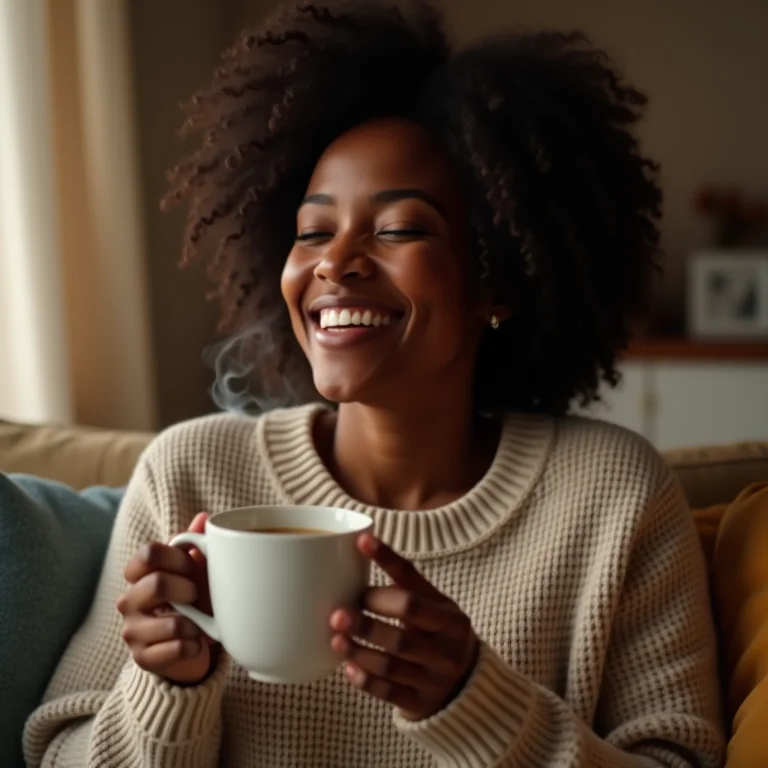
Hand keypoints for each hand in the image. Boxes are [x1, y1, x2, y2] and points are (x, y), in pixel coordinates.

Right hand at [117, 512, 218, 684]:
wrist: (189, 644)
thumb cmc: (193, 600)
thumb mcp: (197, 570)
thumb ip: (197, 543)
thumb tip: (204, 517)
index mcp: (140, 574)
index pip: (148, 554)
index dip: (177, 557)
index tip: (192, 565)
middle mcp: (130, 600)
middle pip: (156, 584)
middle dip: (188, 589)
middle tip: (197, 596)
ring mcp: (133, 630)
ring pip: (170, 623)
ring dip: (195, 624)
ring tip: (199, 625)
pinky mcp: (142, 658)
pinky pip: (175, 650)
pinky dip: (193, 646)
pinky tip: (196, 644)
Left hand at [330, 534, 477, 720]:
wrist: (465, 684)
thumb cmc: (439, 631)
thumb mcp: (435, 605)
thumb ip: (407, 581)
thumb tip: (363, 542)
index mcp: (451, 620)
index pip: (413, 596)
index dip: (386, 572)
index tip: (361, 546)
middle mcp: (446, 651)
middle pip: (401, 635)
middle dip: (366, 623)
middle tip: (337, 613)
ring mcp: (433, 680)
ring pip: (390, 665)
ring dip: (358, 651)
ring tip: (335, 637)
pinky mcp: (419, 703)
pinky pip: (387, 693)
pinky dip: (364, 679)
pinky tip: (347, 666)